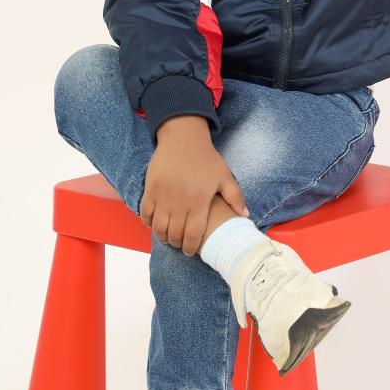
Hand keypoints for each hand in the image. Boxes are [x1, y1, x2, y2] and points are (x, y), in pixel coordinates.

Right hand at [140, 116, 248, 255]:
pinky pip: (145, 213)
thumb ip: (236, 197)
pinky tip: (154, 223)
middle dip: (177, 244)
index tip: (190, 251)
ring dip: (162, 236)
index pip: (192, 235)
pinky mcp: (151, 189)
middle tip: (180, 244)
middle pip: (174, 234)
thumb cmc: (206, 158)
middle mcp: (180, 202)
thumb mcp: (225, 176)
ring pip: (158, 227)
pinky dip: (148, 222)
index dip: (190, 247)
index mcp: (199, 202)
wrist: (183, 138)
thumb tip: (244, 215)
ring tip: (167, 236)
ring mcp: (163, 196)